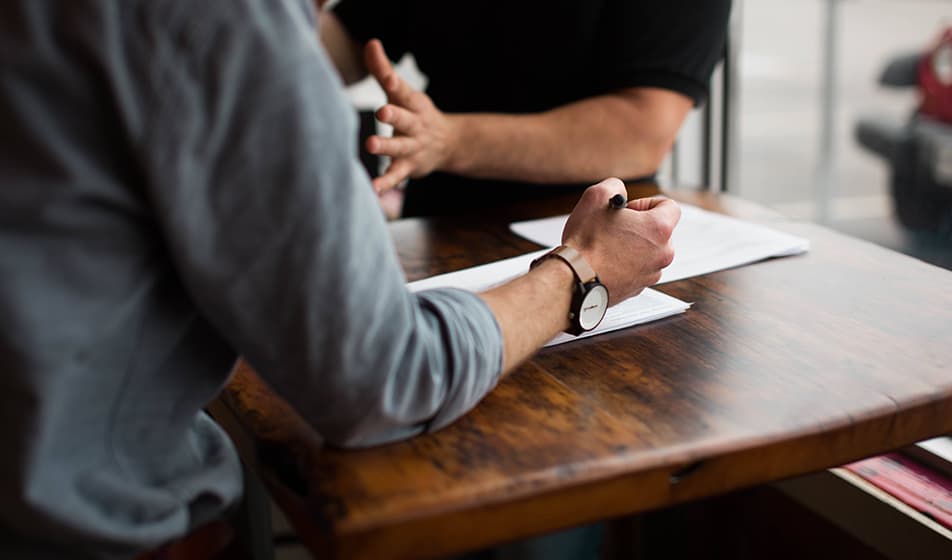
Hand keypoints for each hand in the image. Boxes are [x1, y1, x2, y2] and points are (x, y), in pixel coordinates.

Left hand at [363, 39, 457, 192]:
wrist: (448, 144)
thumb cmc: (414, 113)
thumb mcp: (402, 92)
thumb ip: (383, 69)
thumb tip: (371, 43)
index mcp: (413, 104)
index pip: (404, 91)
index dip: (395, 83)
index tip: (387, 78)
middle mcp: (415, 125)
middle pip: (405, 119)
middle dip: (395, 115)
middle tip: (382, 111)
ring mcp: (413, 147)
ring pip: (400, 147)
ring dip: (387, 147)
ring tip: (372, 145)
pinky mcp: (409, 167)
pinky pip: (397, 175)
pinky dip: (386, 182)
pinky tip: (374, 189)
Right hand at [562, 178, 679, 304]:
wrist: (574, 279)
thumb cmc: (586, 243)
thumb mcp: (596, 197)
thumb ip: (614, 186)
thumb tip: (618, 191)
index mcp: (658, 229)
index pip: (669, 206)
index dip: (647, 203)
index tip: (630, 209)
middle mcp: (662, 253)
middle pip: (659, 231)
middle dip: (639, 226)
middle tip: (615, 227)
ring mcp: (651, 273)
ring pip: (648, 252)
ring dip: (632, 246)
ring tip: (607, 245)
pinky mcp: (638, 288)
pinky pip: (637, 269)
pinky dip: (625, 264)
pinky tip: (605, 260)